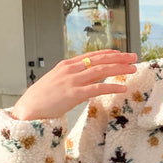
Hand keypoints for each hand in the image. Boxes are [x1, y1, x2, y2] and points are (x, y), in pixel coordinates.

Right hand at [11, 50, 137, 120]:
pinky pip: (98, 88)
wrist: (28, 108)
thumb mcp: (56, 83)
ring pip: (101, 71)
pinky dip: (112, 86)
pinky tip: (123, 87)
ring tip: (133, 69)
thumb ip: (69, 79)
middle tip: (134, 57)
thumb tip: (83, 81)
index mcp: (66, 65)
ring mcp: (72, 81)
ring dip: (119, 69)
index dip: (108, 54)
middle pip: (99, 60)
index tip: (121, 53)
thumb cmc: (41, 99)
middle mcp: (71, 70)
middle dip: (119, 57)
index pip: (92, 56)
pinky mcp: (74, 94)